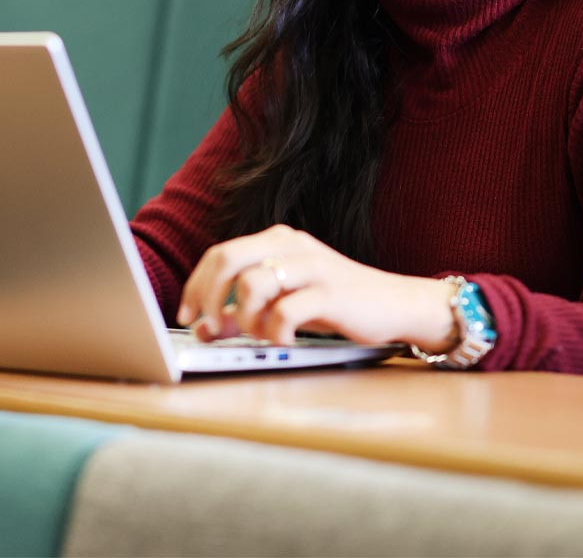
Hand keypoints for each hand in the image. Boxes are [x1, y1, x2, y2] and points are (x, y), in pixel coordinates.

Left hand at [177, 224, 457, 351]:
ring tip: (259, 334)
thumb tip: (203, 329)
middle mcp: (291, 245)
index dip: (196, 286)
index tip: (186, 316)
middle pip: (228, 258)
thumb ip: (244, 311)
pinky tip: (284, 341)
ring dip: (244, 317)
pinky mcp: (330, 291)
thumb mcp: (285, 302)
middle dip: (208, 297)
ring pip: (253, 283)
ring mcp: (312, 266)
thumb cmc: (336, 303)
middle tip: (207, 327)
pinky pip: (285, 311)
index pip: (220, 253)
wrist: (395, 304)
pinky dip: (275, 332)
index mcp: (277, 240)